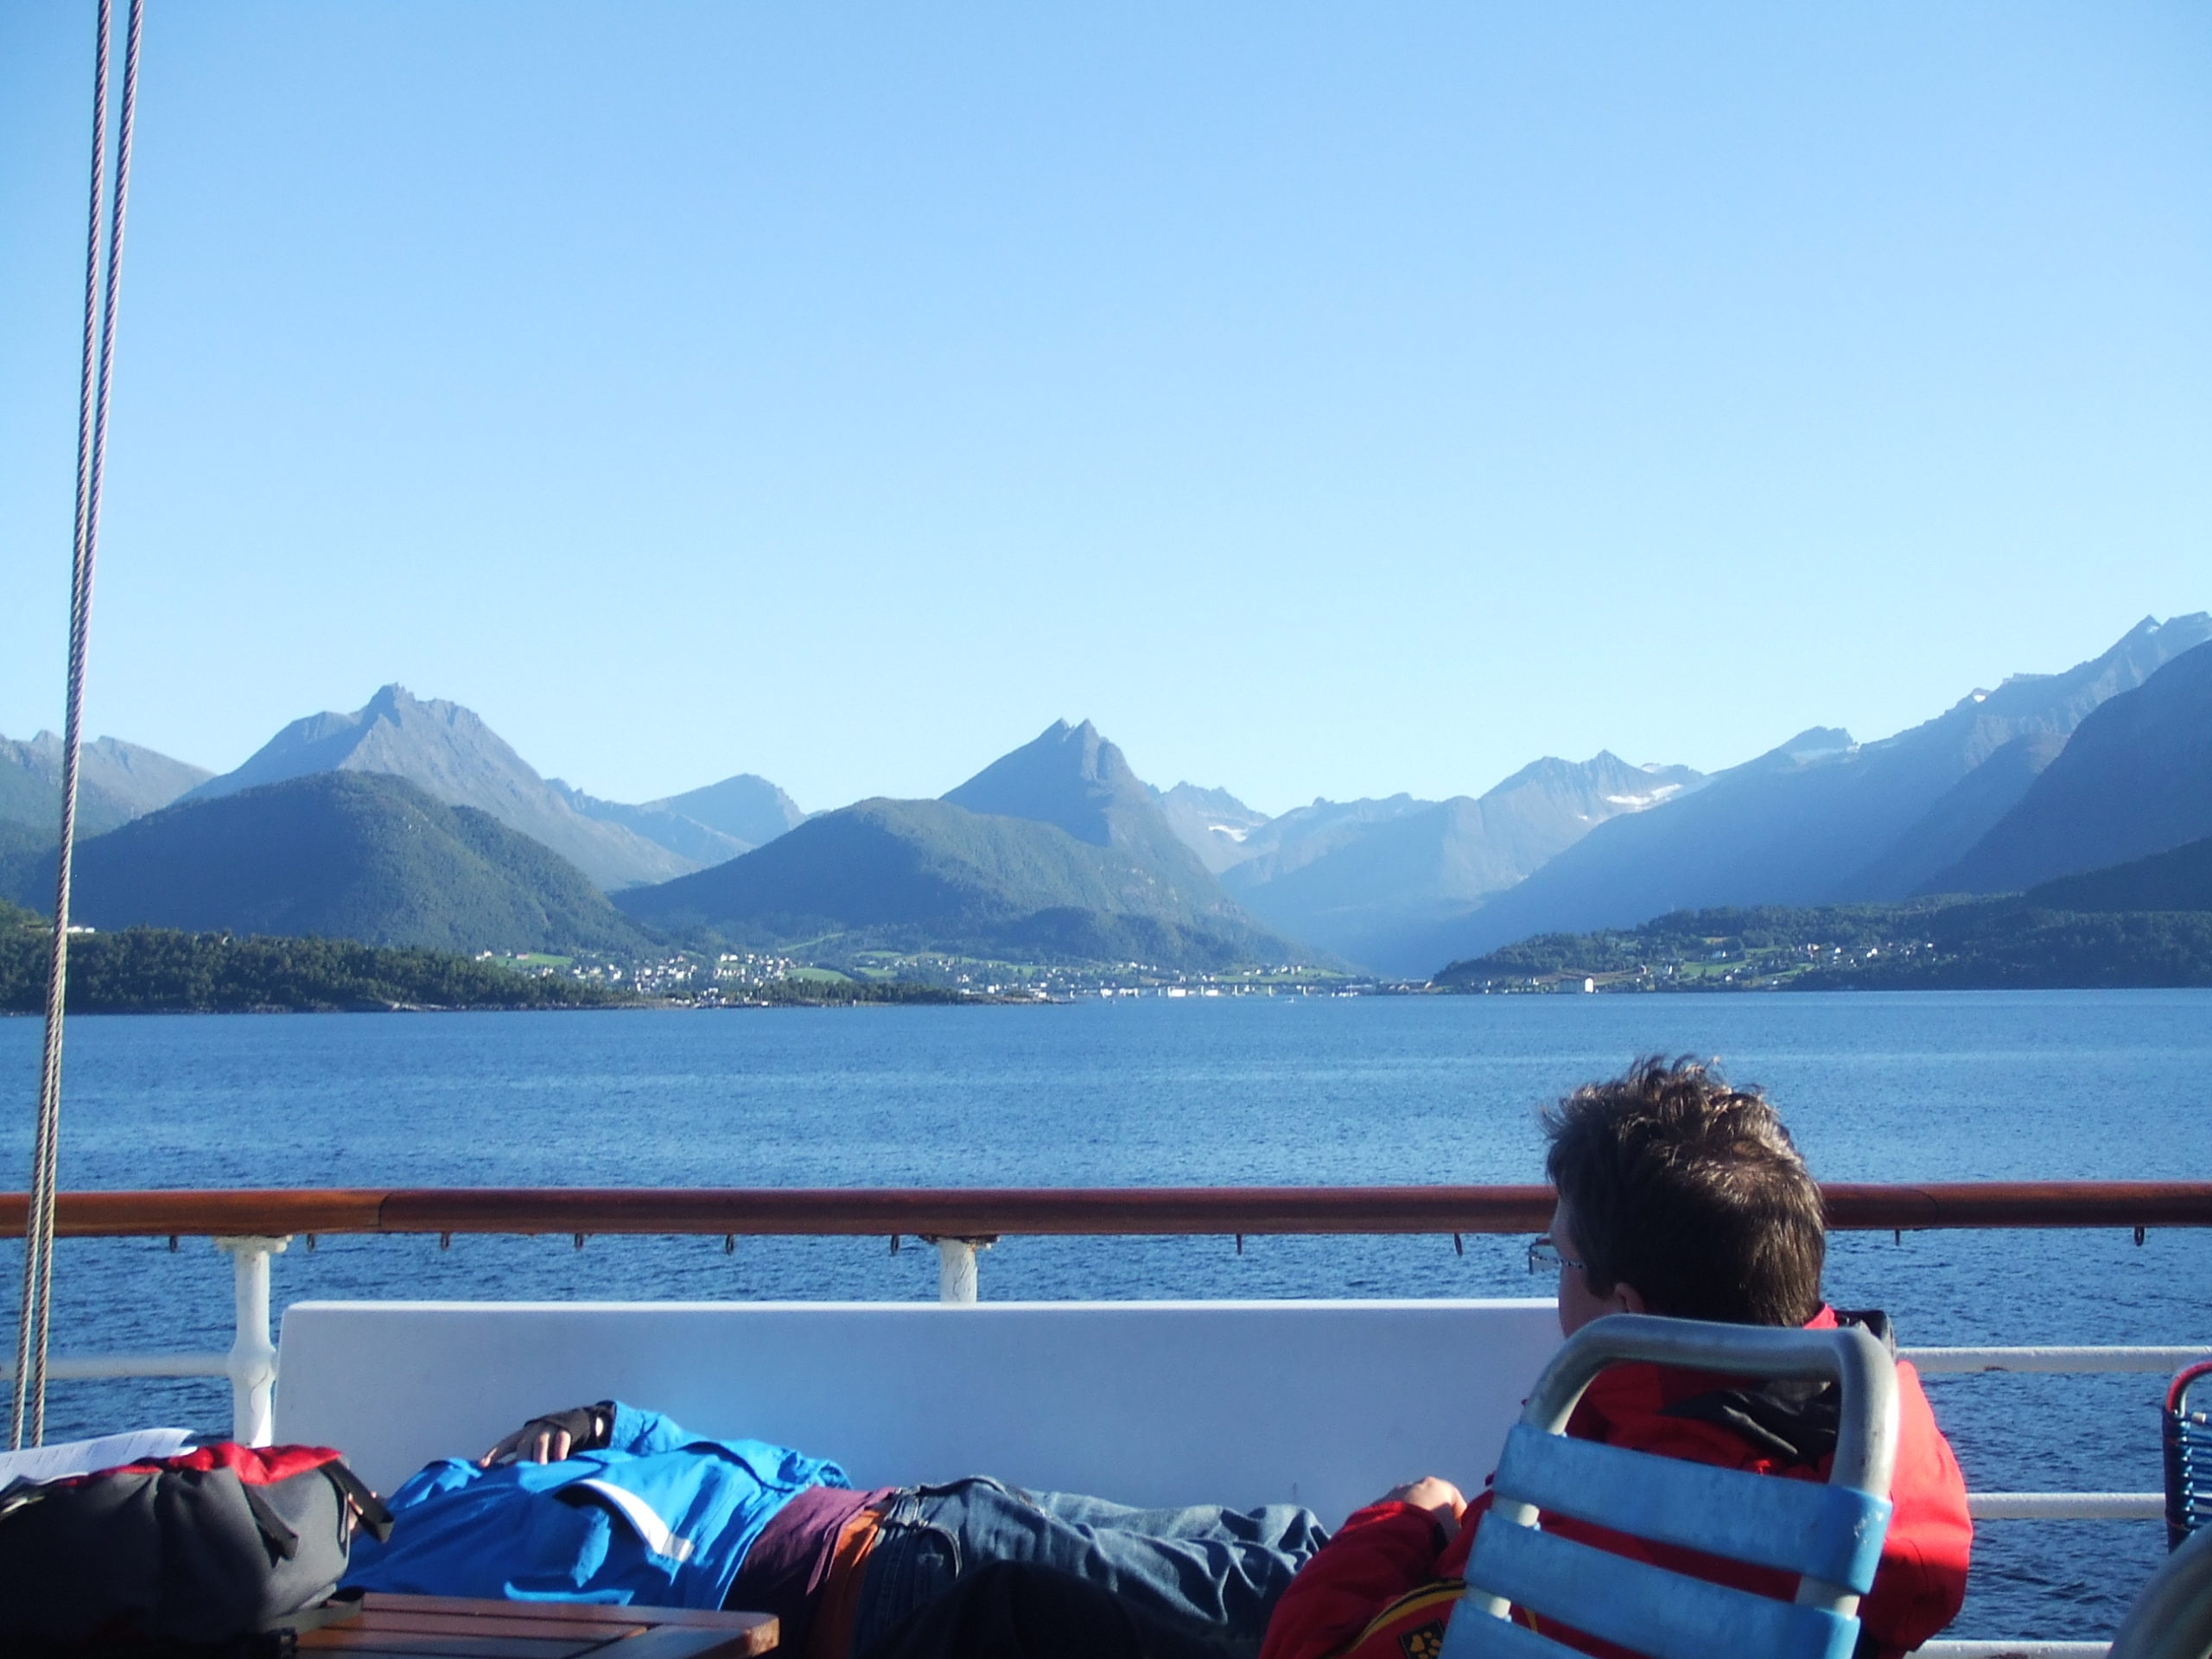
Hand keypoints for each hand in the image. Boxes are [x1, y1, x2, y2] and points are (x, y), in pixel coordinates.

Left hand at [478, 1404, 608, 1466]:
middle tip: (520, 1476)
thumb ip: (520, 1458)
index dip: (494, 1453)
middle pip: (524, 1443)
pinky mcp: (566, 1430)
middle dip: (521, 1460)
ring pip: (541, 1442)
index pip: (506, 1443)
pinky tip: (559, 1461)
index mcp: (524, 1434)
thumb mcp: (533, 1445)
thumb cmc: (549, 1439)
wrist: (577, 1421)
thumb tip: (505, 1473)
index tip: (482, 1465)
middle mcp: (534, 1430)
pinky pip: (561, 1439)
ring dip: (539, 1457)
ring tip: (539, 1471)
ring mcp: (550, 1428)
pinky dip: (559, 1450)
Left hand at [1383, 1477, 1465, 1540]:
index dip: (1460, 1517)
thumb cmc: (1432, 1536)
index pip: (1453, 1497)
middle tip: (1438, 1541)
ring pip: (1406, 1509)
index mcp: (1436, 1486)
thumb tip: (1461, 1543)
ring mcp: (1391, 1495)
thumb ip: (1460, 1536)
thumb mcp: (1456, 1538)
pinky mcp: (1374, 1508)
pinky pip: (1390, 1518)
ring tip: (1416, 1546)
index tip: (1461, 1534)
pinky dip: (1395, 1529)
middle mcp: (1412, 1485)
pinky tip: (1398, 1546)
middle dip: (1433, 1519)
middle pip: (1428, 1500)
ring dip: (1413, 1524)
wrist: (1394, 1539)